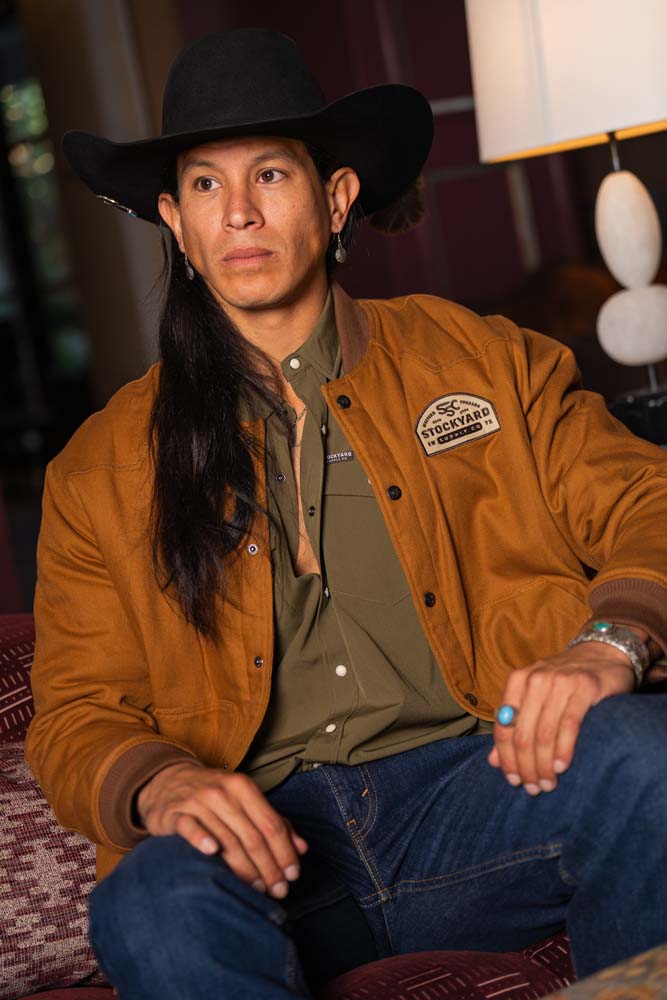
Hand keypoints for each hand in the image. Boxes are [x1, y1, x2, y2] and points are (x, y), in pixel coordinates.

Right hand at [136, 763, 307, 897]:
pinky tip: (212, 854)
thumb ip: (273, 822)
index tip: (293, 876)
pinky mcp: (175, 813)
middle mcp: (222, 792)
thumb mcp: (244, 801)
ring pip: (226, 839)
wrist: (168, 782)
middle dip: (269, 868)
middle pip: (252, 836)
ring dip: (244, 868)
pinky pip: (190, 828)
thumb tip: (302, 848)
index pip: (271, 824)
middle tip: (278, 891)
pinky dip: (201, 839)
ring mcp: (197, 802)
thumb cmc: (214, 797)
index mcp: (243, 787)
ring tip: (256, 889)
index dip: (285, 852)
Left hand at [488, 639, 636, 794]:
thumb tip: (494, 762)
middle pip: (523, 733)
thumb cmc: (565, 681)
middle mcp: (535, 678)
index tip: (513, 781)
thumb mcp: (536, 698)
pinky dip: (563, 750)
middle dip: (526, 767)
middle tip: (533, 788)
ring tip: (548, 784)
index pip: (504, 726)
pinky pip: (569, 725)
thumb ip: (514, 726)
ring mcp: (560, 681)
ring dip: (543, 764)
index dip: (506, 758)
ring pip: (544, 733)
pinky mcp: (585, 686)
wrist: (603, 653)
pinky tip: (561, 767)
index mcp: (517, 680)